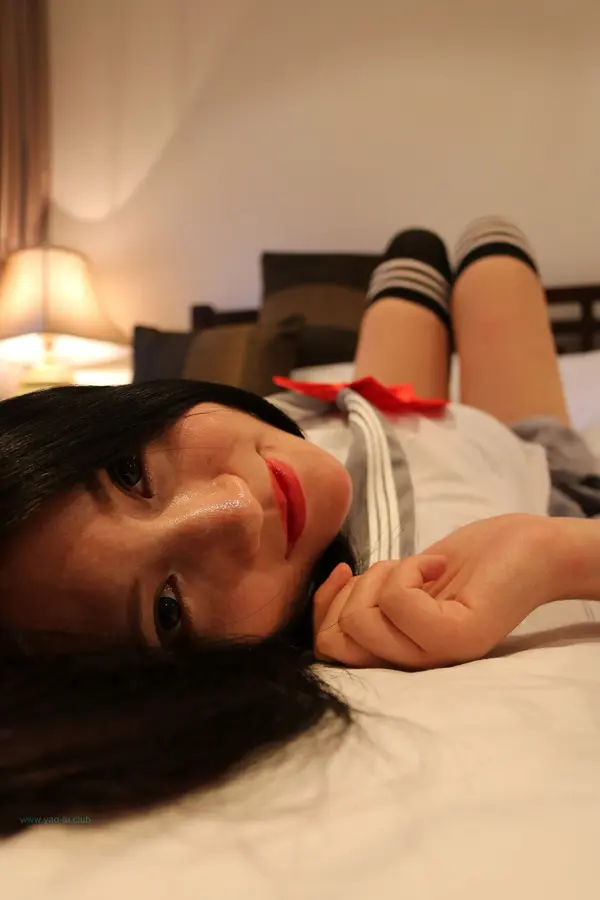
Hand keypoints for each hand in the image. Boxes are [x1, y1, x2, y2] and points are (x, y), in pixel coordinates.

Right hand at [313, 514, 558, 669]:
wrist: (529, 549)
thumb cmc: (465, 562)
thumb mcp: (398, 580)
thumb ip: (366, 597)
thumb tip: (330, 590)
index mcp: (396, 653)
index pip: (327, 648)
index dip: (324, 604)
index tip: (347, 572)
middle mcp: (413, 665)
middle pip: (336, 638)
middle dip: (353, 590)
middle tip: (396, 571)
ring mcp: (436, 656)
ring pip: (363, 620)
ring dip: (384, 575)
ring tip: (422, 568)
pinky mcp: (457, 638)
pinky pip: (399, 603)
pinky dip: (409, 569)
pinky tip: (438, 566)